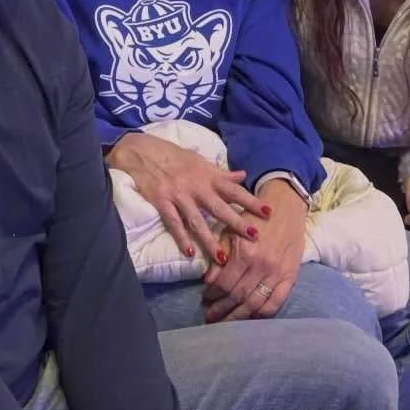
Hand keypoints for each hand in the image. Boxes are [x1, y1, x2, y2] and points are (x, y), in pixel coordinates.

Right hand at [106, 130, 270, 258]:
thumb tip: (243, 175)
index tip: (268, 212)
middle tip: (254, 237)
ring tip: (222, 258)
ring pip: (197, 221)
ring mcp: (178, 195)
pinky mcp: (162, 202)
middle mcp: (196, 186)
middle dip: (238, 223)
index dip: (251, 201)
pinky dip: (181, 237)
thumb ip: (220, 172)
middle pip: (220, 208)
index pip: (233, 190)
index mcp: (207, 175)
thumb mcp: (198, 160)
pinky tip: (189, 252)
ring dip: (210, 240)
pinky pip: (174, 223)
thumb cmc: (172, 155)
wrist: (141, 151)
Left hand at [202, 179, 305, 321]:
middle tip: (211, 316)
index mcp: (245, 253)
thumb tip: (209, 281)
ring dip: (239, 316)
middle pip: (238, 296)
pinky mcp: (291, 277)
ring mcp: (278, 273)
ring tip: (227, 322)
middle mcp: (262, 266)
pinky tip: (252, 317)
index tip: (205, 298)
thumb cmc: (255, 218)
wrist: (286, 207)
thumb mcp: (232, 230)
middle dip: (222, 308)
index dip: (212, 293)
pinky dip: (263, 313)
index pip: (224, 283)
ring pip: (255, 303)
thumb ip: (220, 255)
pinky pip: (277, 302)